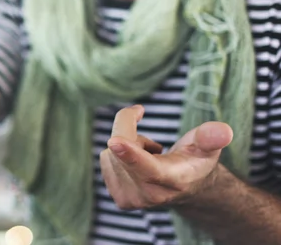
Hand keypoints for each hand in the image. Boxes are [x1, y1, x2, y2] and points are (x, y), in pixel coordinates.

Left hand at [100, 105, 233, 209]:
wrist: (187, 188)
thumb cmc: (195, 160)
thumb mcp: (207, 146)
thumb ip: (211, 137)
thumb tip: (223, 131)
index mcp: (173, 180)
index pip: (148, 167)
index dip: (130, 153)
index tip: (114, 141)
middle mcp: (150, 195)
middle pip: (121, 147)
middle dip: (130, 129)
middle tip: (153, 141)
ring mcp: (131, 200)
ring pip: (111, 152)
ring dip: (126, 144)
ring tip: (150, 156)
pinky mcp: (118, 198)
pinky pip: (106, 159)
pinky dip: (118, 154)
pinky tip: (138, 163)